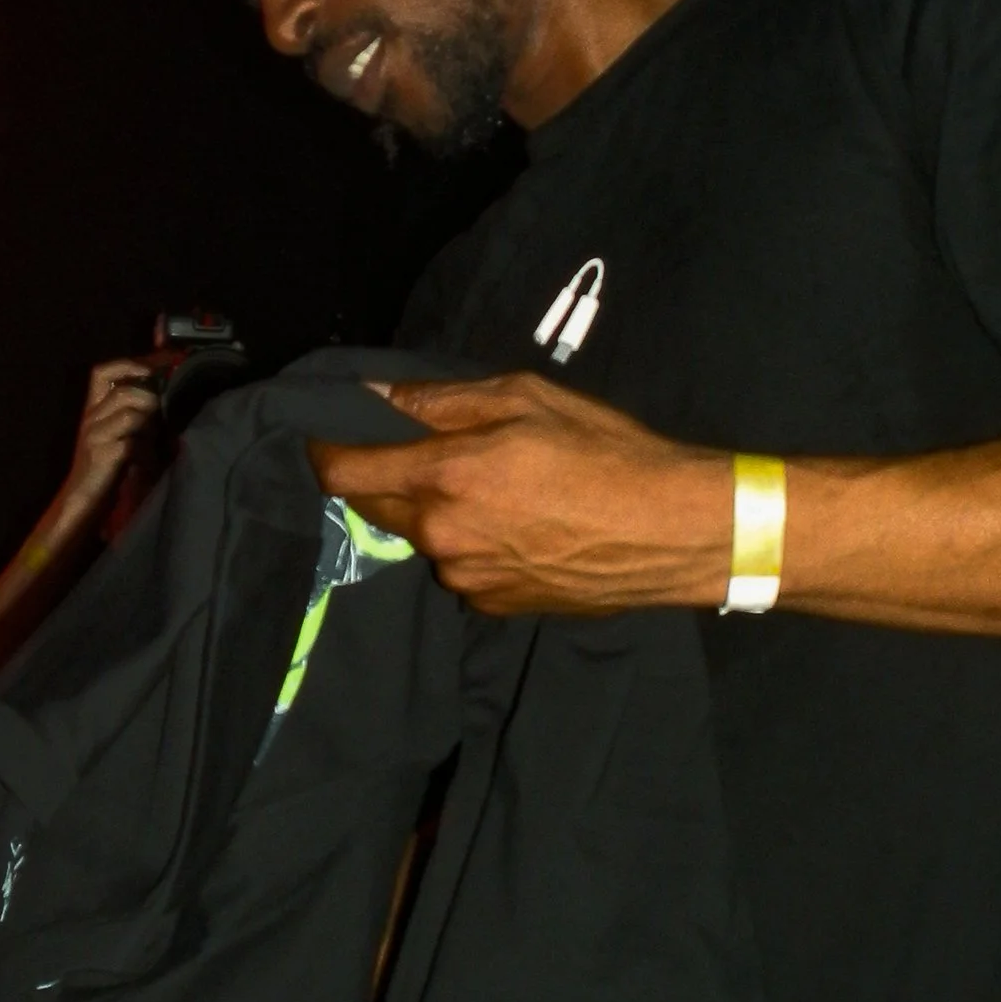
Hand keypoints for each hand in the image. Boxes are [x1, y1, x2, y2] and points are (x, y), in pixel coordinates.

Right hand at [55, 360, 162, 531]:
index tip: (157, 366)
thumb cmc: (105, 467)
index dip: (130, 364)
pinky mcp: (103, 456)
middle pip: (124, 393)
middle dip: (150, 400)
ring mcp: (95, 437)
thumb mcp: (117, 434)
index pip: (102, 373)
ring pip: (131, 414)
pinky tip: (149, 463)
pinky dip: (147, 453)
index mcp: (93, 409)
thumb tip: (165, 398)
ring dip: (150, 426)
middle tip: (162, 415)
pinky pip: (133, 444)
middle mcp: (91, 418)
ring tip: (154, 442)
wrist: (82, 500)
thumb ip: (133, 415)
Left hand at [308, 371, 728, 615]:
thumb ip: (438, 401)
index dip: (325, 449)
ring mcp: (467, 579)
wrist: (675, 531)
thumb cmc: (607, 450)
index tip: (325, 432)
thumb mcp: (525, 398)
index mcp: (444, 477)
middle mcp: (443, 536)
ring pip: (424, 538)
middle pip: (374, 507)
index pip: (342, 472)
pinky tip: (522, 527)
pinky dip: (474, 544)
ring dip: (437, 513)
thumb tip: (371, 395)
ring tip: (498, 490)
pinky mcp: (494, 605)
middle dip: (382, 477)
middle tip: (422, 450)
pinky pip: (462, 568)